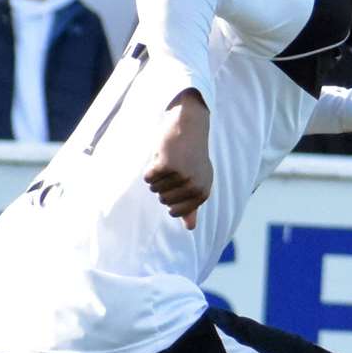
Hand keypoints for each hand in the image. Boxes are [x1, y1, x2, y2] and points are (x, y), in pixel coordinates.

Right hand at [143, 90, 211, 228]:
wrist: (190, 125)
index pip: (175, 211)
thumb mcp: (197, 180)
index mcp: (202, 193)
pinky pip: (148, 178)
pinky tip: (162, 156)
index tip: (177, 184)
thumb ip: (192, 204)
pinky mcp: (168, 165)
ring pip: (155, 188)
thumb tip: (190, 227)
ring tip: (170, 160)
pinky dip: (150, 168)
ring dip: (157, 175)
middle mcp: (194, 186)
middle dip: (163, 185)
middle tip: (174, 167)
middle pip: (163, 200)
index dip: (169, 198)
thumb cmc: (192, 154)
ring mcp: (182, 176)